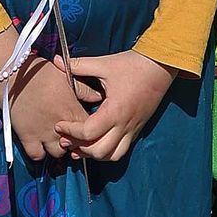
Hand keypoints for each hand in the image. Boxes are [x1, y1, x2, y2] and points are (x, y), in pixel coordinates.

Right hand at [6, 56, 89, 161]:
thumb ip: (85, 90)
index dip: (90, 131)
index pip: (91, 131)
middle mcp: (60, 126)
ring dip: (58, 148)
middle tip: (70, 134)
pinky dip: (39, 153)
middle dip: (76, 142)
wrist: (13, 74)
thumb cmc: (40, 72)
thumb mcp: (67, 76)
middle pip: (76, 145)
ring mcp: (44, 133)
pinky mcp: (27, 137)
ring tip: (55, 138)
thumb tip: (99, 97)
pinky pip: (37, 156)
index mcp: (72, 111)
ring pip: (58, 153)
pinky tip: (40, 143)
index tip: (85, 127)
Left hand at [59, 50, 173, 165]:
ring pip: (112, 156)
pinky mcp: (137, 129)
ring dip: (94, 154)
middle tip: (65, 139)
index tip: (59, 125)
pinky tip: (96, 143)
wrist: (160, 66)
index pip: (88, 132)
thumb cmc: (133, 65)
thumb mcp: (104, 64)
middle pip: (99, 151)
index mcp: (114, 110)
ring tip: (79, 146)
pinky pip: (122, 150)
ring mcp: (133, 129)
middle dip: (79, 148)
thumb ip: (78, 65)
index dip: (70, 131)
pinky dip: (107, 152)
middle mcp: (124, 125)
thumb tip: (56, 61)